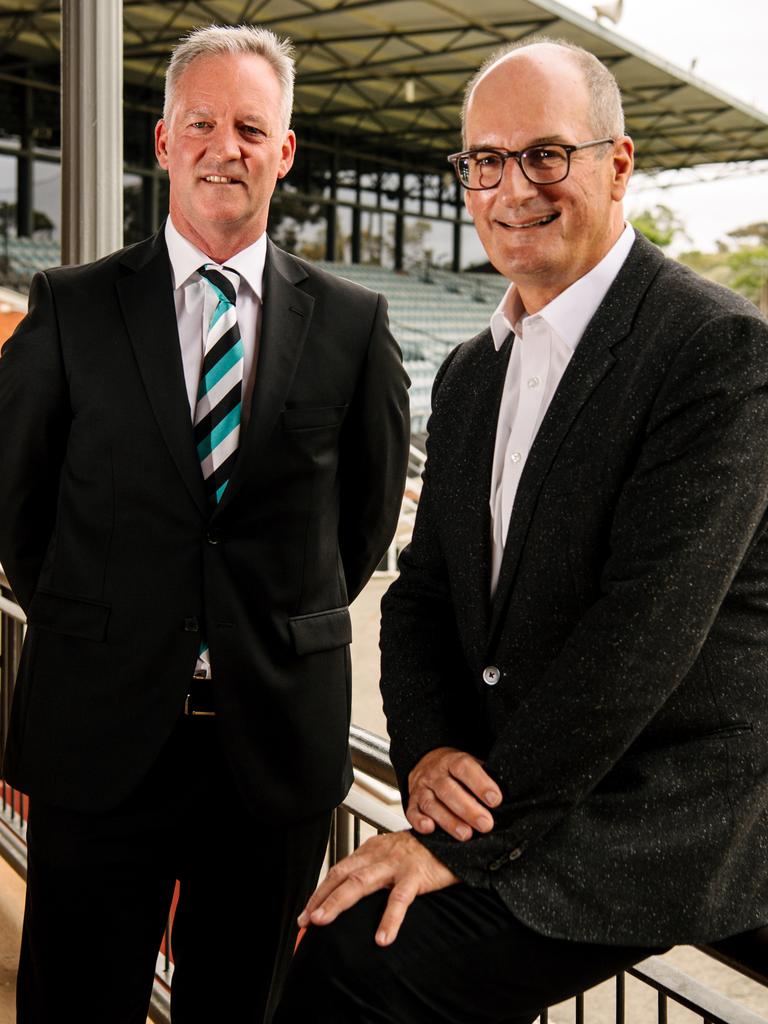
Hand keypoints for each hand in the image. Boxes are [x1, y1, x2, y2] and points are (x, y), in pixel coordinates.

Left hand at [297, 831, 457, 945]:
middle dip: (320, 897)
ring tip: (322, 920)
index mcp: (372, 850)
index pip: (339, 870)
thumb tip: (354, 894)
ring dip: (337, 902)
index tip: (307, 912)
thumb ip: (375, 870)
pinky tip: (382, 938)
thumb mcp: (393, 855)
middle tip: (305, 919)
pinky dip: (389, 919)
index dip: (320, 891)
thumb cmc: (424, 852)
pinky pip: (399, 899)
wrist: (454, 839)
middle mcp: (378, 854)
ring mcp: (395, 864)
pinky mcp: (416, 875)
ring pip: (360, 883)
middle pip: (342, 876)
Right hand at [407, 746, 501, 839]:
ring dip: (448, 820)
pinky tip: (430, 829)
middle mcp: (435, 774)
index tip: (495, 799)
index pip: (465, 768)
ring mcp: (421, 788)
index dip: (480, 783)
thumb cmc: (457, 771)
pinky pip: (411, 812)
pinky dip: (419, 821)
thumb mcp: (472, 765)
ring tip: (466, 834)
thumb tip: (512, 794)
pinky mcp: (411, 803)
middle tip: (486, 824)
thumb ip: (486, 777)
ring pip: (431, 803)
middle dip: (468, 809)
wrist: (427, 763)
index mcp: (452, 761)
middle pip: (449, 790)